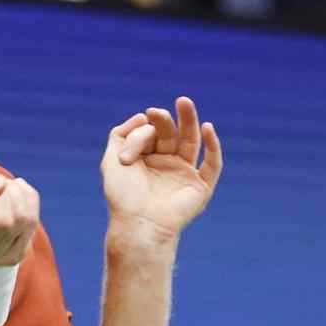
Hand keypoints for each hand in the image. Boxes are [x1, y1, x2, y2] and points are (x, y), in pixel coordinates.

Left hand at [101, 97, 222, 238]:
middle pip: (171, 134)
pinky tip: (207, 128)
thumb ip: (120, 135)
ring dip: (190, 121)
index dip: (142, 131)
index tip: (131, 143)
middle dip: (164, 121)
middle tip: (155, 112)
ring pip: (191, 142)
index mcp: (146, 160)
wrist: (138, 224)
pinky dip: (213, 146)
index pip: (150, 134)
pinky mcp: (201, 187)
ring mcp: (184, 175)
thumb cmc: (124, 196)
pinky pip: (212, 164)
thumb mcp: (112, 160)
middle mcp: (166, 165)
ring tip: (183, 101)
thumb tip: (142, 116)